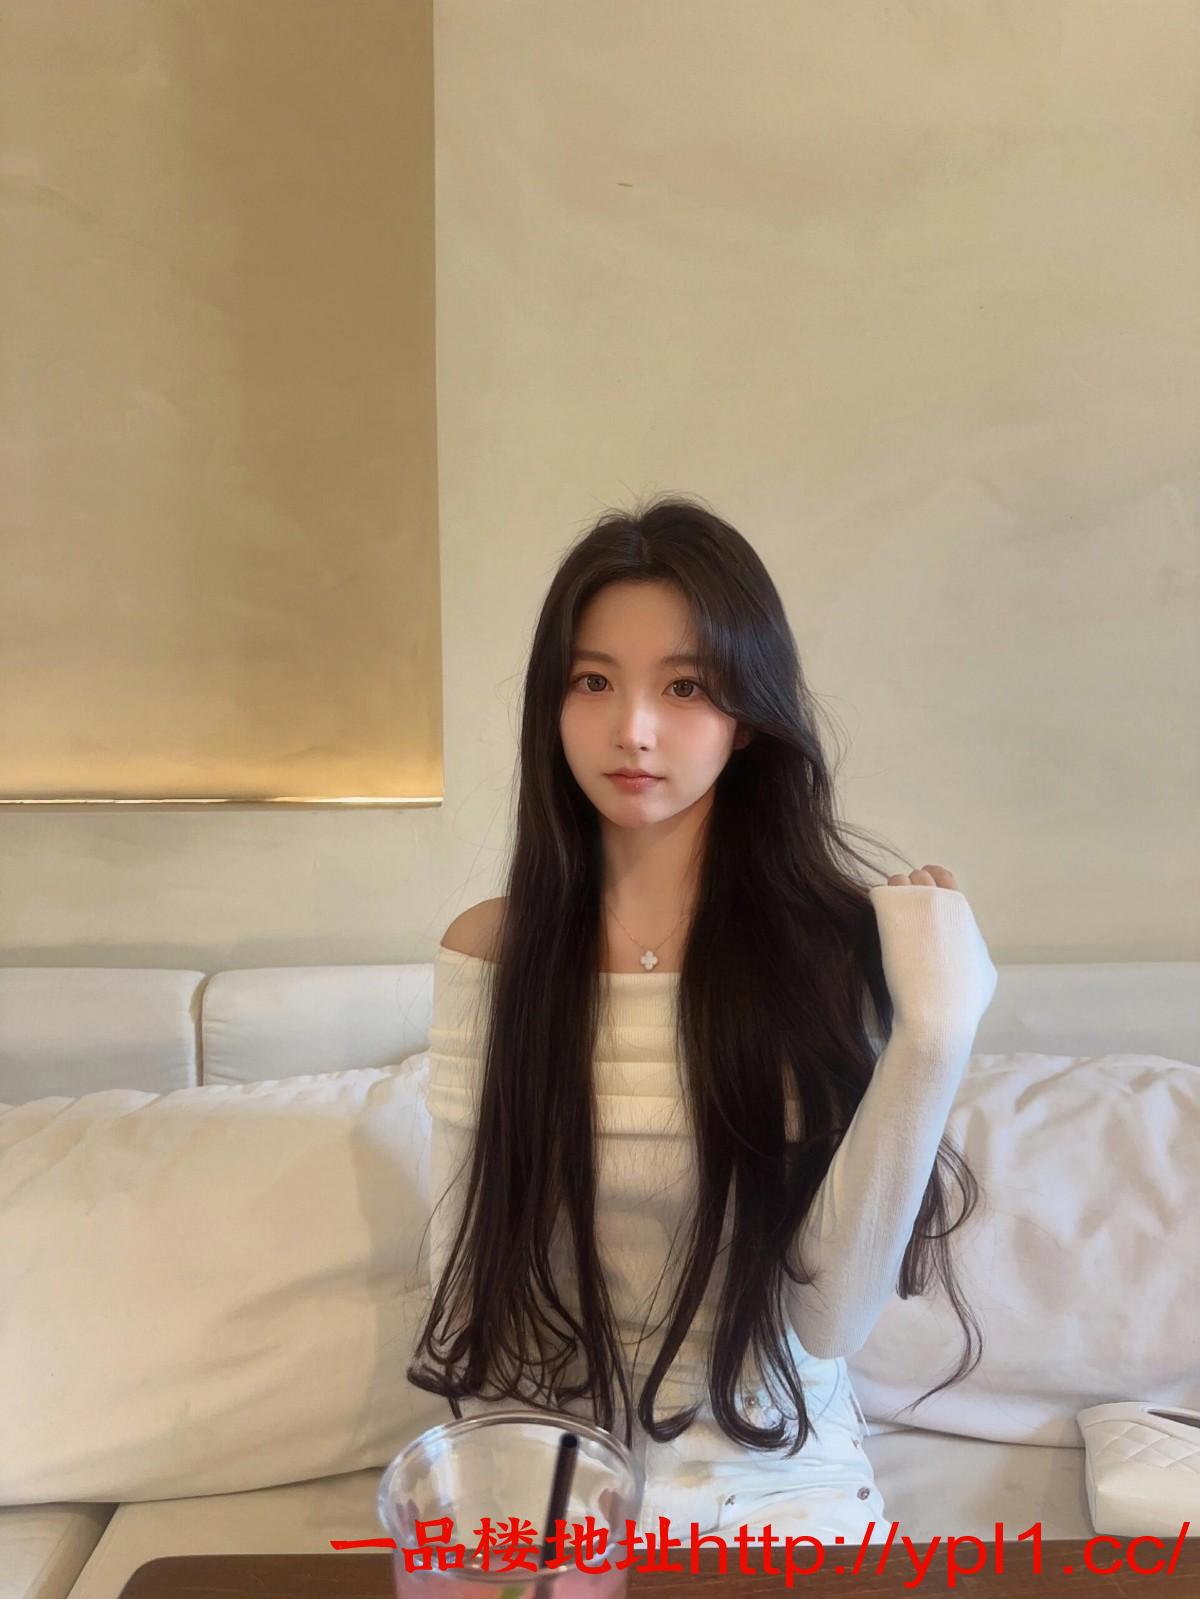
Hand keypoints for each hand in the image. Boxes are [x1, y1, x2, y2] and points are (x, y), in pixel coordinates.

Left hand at [869, 863, 996, 1039]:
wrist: (937, 1014)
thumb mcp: (984, 971)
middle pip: (918, 877)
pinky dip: (877, 907)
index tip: (920, 894)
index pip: (943, 877)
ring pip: (896, 882)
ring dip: (892, 898)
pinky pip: (878, 896)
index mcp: (963, 911)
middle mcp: (941, 899)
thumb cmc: (962, 1001)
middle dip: (910, 891)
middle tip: (903, 915)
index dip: (930, 882)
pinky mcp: (891, 911)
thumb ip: (973, 949)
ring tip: (889, 921)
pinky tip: (878, 926)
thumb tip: (970, 948)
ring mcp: (916, 901)